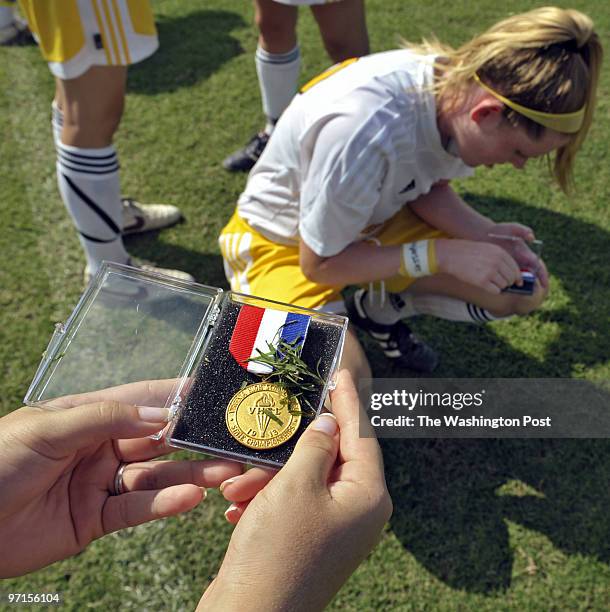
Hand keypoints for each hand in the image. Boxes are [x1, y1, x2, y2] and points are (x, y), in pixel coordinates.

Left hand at [0, 380, 241, 577]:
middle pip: (155, 440)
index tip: (209, 392)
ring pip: (155, 476)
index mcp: (88, 416)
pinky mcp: (97, 518)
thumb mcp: (49, 428)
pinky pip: (137, 510)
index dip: (174, 397)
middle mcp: (100, 447)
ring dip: (190, 474)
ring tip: (222, 472)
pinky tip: (189, 499)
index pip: (140, 401)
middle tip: (227, 438)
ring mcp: (101, 483)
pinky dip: (165, 505)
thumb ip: (105, 418)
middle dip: (191, 439)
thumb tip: (160, 414)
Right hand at [199, 371, 391, 611]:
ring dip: (269, 478)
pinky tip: (238, 505)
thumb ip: (316, 446)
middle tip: (270, 431)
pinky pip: (290, 503)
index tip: (340, 372)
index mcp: (367, 497)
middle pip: (329, 457)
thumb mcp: (296, 485)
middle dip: (291, 449)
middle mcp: (357, 513)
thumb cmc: (276, 551)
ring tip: (238, 487)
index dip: (347, 400)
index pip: (361, 434)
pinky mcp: (308, 541)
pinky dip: (265, 499)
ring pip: (303, 480)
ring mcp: (333, 529)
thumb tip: (330, 423)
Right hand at [436, 238, 521, 293]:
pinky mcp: (482, 282)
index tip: (517, 282)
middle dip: (508, 282)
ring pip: (504, 285)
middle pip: (511, 278)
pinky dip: (493, 291)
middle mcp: (497, 262)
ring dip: (500, 286)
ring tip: (490, 282)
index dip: (517, 276)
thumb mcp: (487, 249)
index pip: (515, 268)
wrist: (451, 255)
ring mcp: (490, 272)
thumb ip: (500, 259)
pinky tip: (486, 286)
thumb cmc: (468, 252)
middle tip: (502, 284)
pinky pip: (495, 291)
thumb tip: (513, 274)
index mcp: (500, 252)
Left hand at [486, 223, 548, 287]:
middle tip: (534, 294)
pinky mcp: (500, 268)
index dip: (542, 275)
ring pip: (519, 279)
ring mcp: (510, 266)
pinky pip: (506, 278)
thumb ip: (523, 231)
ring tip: (521, 293)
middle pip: (530, 276)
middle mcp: (520, 261)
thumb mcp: (512, 228)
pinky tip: (506, 290)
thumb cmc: (499, 230)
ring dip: (521, 286)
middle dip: (533, 285)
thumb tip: (532, 237)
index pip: (537, 266)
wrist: (483, 234)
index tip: (545, 285)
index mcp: (525, 253)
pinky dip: (508, 284)